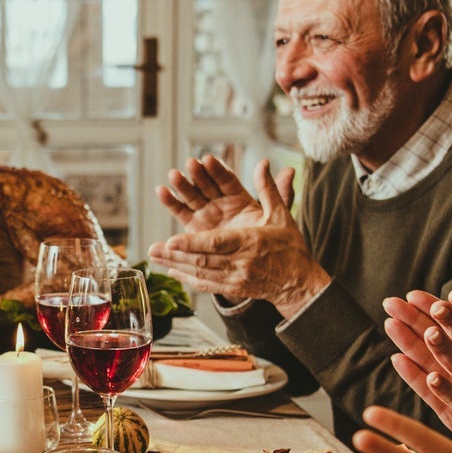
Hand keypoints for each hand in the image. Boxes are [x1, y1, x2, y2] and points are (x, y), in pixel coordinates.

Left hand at [147, 161, 328, 315]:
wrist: (299, 282)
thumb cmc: (290, 246)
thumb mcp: (281, 216)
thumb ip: (269, 190)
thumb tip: (263, 163)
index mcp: (251, 242)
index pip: (217, 243)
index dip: (193, 243)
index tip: (172, 240)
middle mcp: (241, 263)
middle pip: (203, 259)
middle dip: (176, 254)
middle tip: (153, 248)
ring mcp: (236, 279)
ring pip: (200, 272)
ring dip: (175, 265)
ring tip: (154, 256)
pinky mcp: (233, 289)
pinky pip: (205, 285)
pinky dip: (187, 278)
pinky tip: (171, 271)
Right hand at [156, 154, 292, 233]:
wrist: (251, 265)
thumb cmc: (263, 240)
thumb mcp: (276, 217)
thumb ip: (278, 195)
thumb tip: (291, 171)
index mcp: (238, 198)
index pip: (227, 180)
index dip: (218, 170)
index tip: (208, 160)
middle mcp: (220, 203)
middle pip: (207, 185)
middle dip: (198, 175)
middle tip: (190, 164)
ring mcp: (205, 214)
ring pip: (192, 196)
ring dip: (182, 185)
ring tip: (173, 175)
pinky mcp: (193, 227)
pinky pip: (181, 213)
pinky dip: (171, 202)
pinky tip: (161, 191)